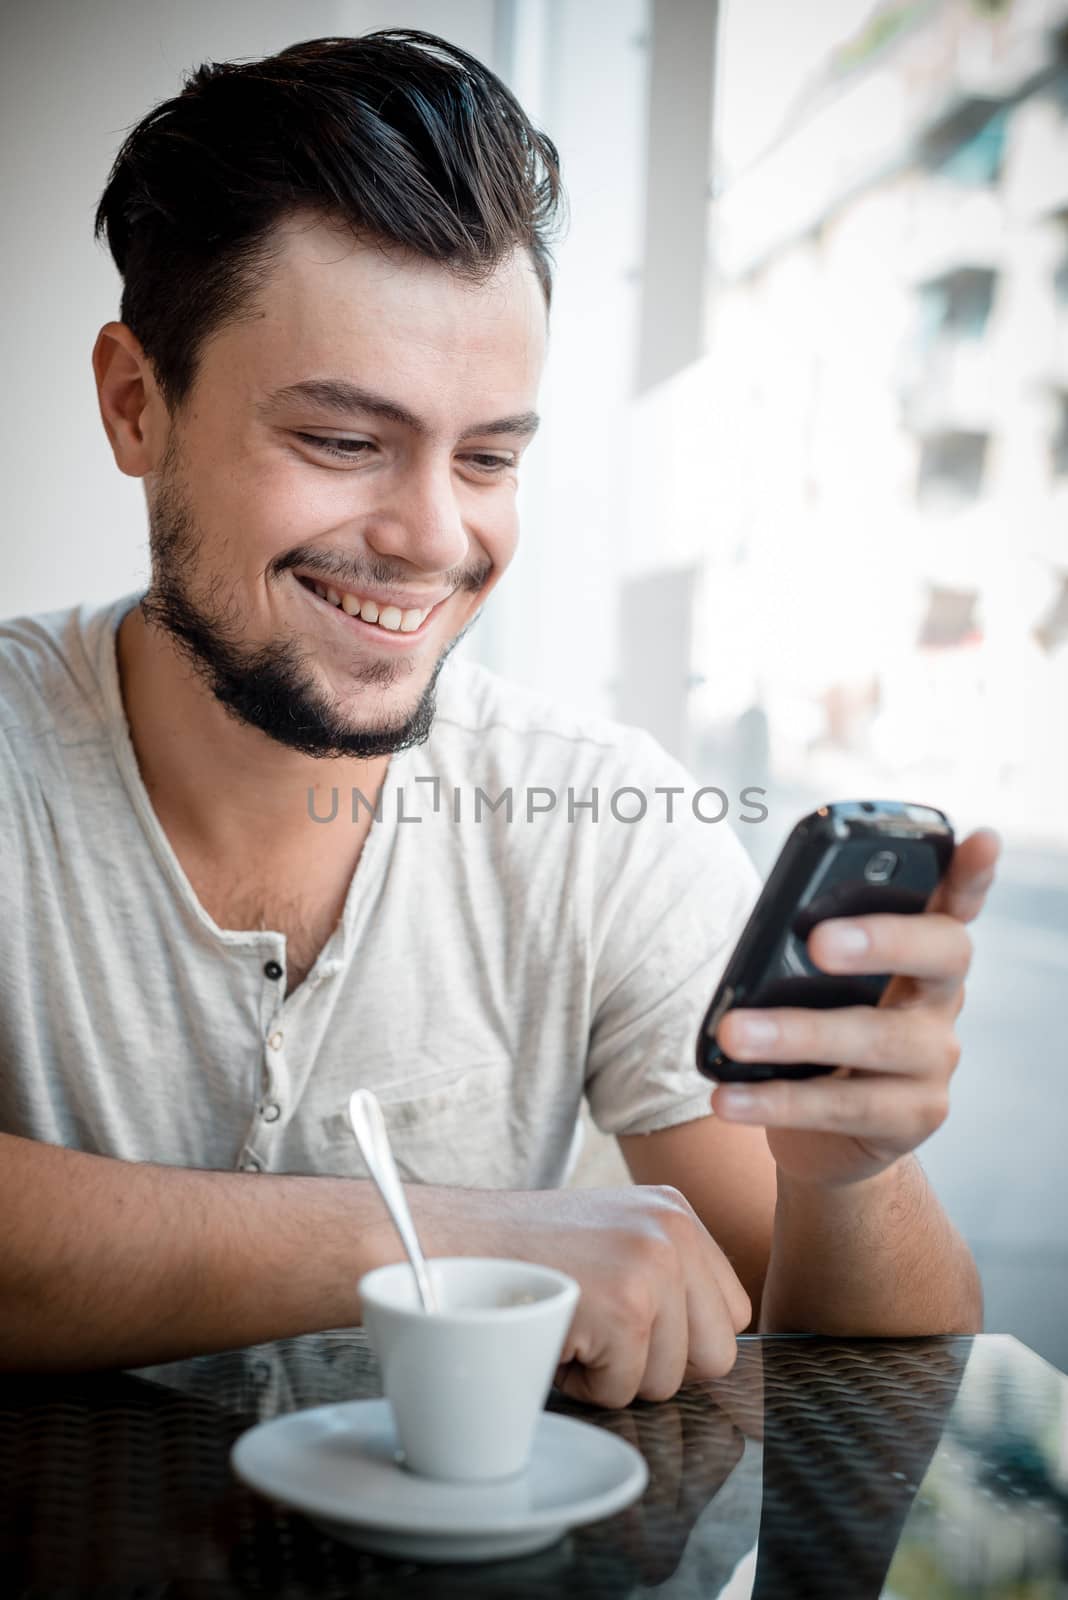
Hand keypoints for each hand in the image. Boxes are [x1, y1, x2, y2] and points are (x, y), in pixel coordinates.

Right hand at [410, 1182, 750, 1407]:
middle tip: (593, 1328)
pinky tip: (549, 1332)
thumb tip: (713, 1349)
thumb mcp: (608, 1239)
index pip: (730, 1315)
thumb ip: (664, 1275)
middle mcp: (674, 1229)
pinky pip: (623, 1392)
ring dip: (612, 1373)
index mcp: (675, 1211)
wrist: (441, 1244)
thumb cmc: (516, 1256)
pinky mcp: (626, 1305)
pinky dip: (581, 1382)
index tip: (622, 1322)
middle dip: (654, 1364)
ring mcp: (653, 1264)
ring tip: (567, 1322)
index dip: (676, 1340)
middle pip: (716, 1355)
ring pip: (670, 1381)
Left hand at [709, 828, 1000, 1187]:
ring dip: (796, 1033)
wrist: (827, 1138)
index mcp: (919, 952)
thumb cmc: (816, 1037)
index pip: (955, 903)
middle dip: (881, 939)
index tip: (978, 839)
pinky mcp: (912, 1118)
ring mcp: (934, 1060)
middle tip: (818, 941)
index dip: (971, 873)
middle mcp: (941, 999)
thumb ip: (804, 951)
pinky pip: (841, 1106)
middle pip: (939, 955)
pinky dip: (775, 1101)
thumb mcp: (813, 986)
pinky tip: (726, 1097)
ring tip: (733, 1033)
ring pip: (875, 1038)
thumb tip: (764, 938)